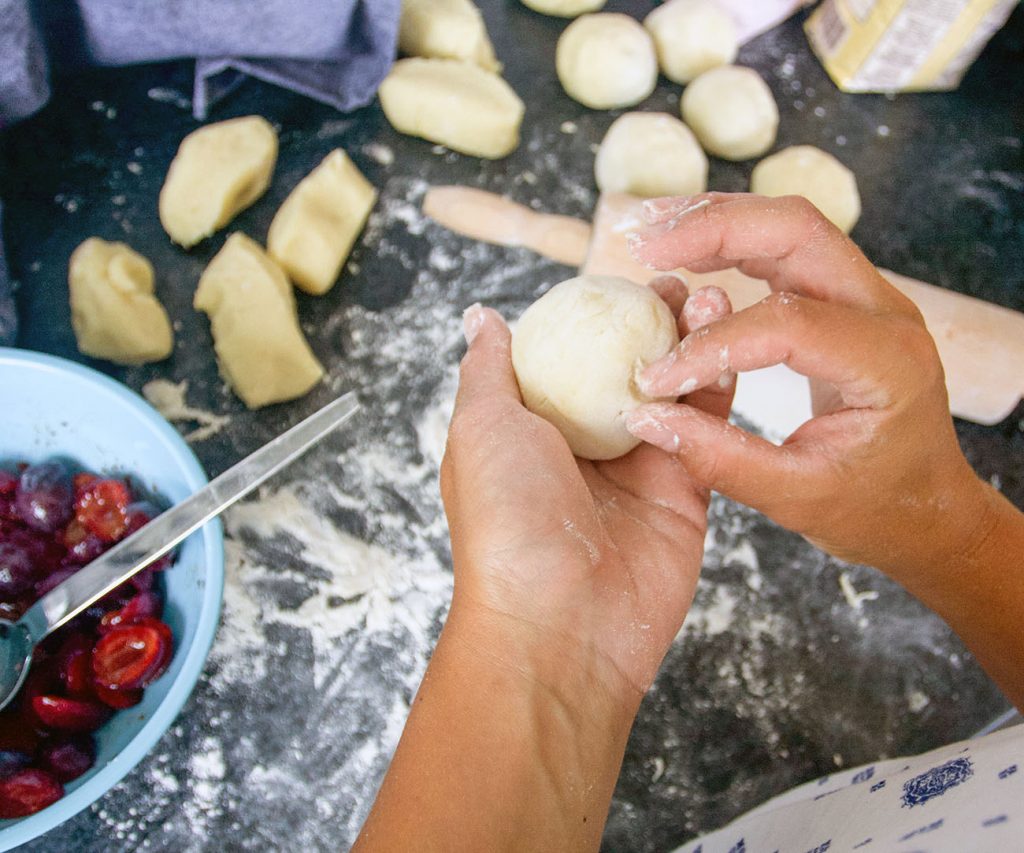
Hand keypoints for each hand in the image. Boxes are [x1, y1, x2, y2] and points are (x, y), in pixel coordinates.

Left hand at [442, 277, 732, 703]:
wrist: (559, 623)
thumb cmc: (506, 522)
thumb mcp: (480, 428)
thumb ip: (488, 369)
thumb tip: (482, 318)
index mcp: (533, 429)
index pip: (572, 354)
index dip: (600, 313)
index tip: (629, 274)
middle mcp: (586, 446)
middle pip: (629, 368)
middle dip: (658, 323)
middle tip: (685, 284)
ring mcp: (638, 469)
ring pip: (674, 393)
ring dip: (695, 346)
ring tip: (716, 300)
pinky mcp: (684, 494)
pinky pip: (707, 434)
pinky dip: (718, 391)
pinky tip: (729, 349)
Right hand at [624, 192, 997, 593]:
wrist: (927, 508)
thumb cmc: (874, 509)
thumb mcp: (796, 500)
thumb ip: (720, 459)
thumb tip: (647, 418)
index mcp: (887, 364)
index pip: (786, 324)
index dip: (710, 345)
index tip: (654, 380)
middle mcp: (886, 312)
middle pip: (796, 231)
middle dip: (713, 227)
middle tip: (641, 243)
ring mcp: (868, 297)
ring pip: (789, 225)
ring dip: (716, 220)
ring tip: (649, 232)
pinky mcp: (844, 299)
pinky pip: (786, 248)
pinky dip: (732, 240)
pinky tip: (686, 250)